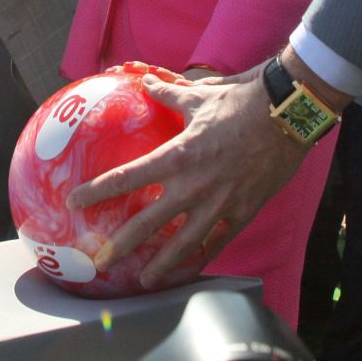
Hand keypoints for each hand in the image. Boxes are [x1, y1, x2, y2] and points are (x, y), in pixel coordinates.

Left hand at [65, 66, 306, 287]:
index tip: (74, 203)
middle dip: (121, 244)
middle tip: (99, 262)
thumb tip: (146, 81)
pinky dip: (205, 255)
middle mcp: (194, 185)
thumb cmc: (241, 101)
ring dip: (162, 263)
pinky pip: (221, 239)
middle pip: (149, 223)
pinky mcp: (245, 210)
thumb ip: (168, 94)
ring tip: (145, 279)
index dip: (98, 191)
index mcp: (178, 155)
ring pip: (185, 243)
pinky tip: (192, 268)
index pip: (128, 177)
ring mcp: (220, 202)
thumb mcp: (199, 96)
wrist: (287, 114)